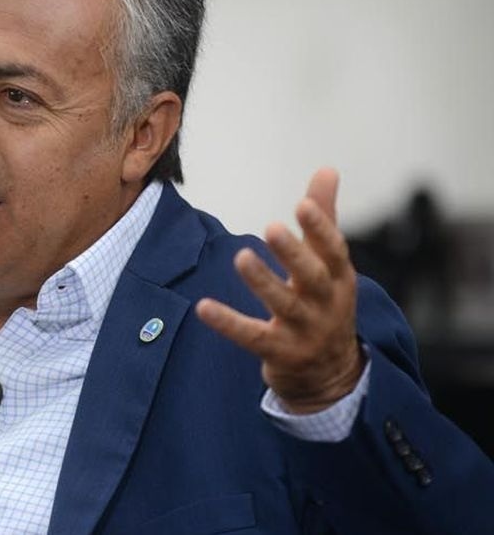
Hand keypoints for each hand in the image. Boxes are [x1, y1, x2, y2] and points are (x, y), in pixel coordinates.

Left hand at [196, 167, 363, 412]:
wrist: (331, 375)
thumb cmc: (325, 303)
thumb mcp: (330, 264)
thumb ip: (323, 218)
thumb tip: (327, 168)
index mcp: (340, 279)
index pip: (334, 250)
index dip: (320, 228)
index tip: (302, 204)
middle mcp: (326, 305)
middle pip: (312, 277)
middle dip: (294, 253)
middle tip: (271, 227)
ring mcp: (304, 332)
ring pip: (284, 306)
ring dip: (263, 282)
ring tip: (241, 256)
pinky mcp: (279, 352)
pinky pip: (251, 337)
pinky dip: (228, 322)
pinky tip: (203, 307)